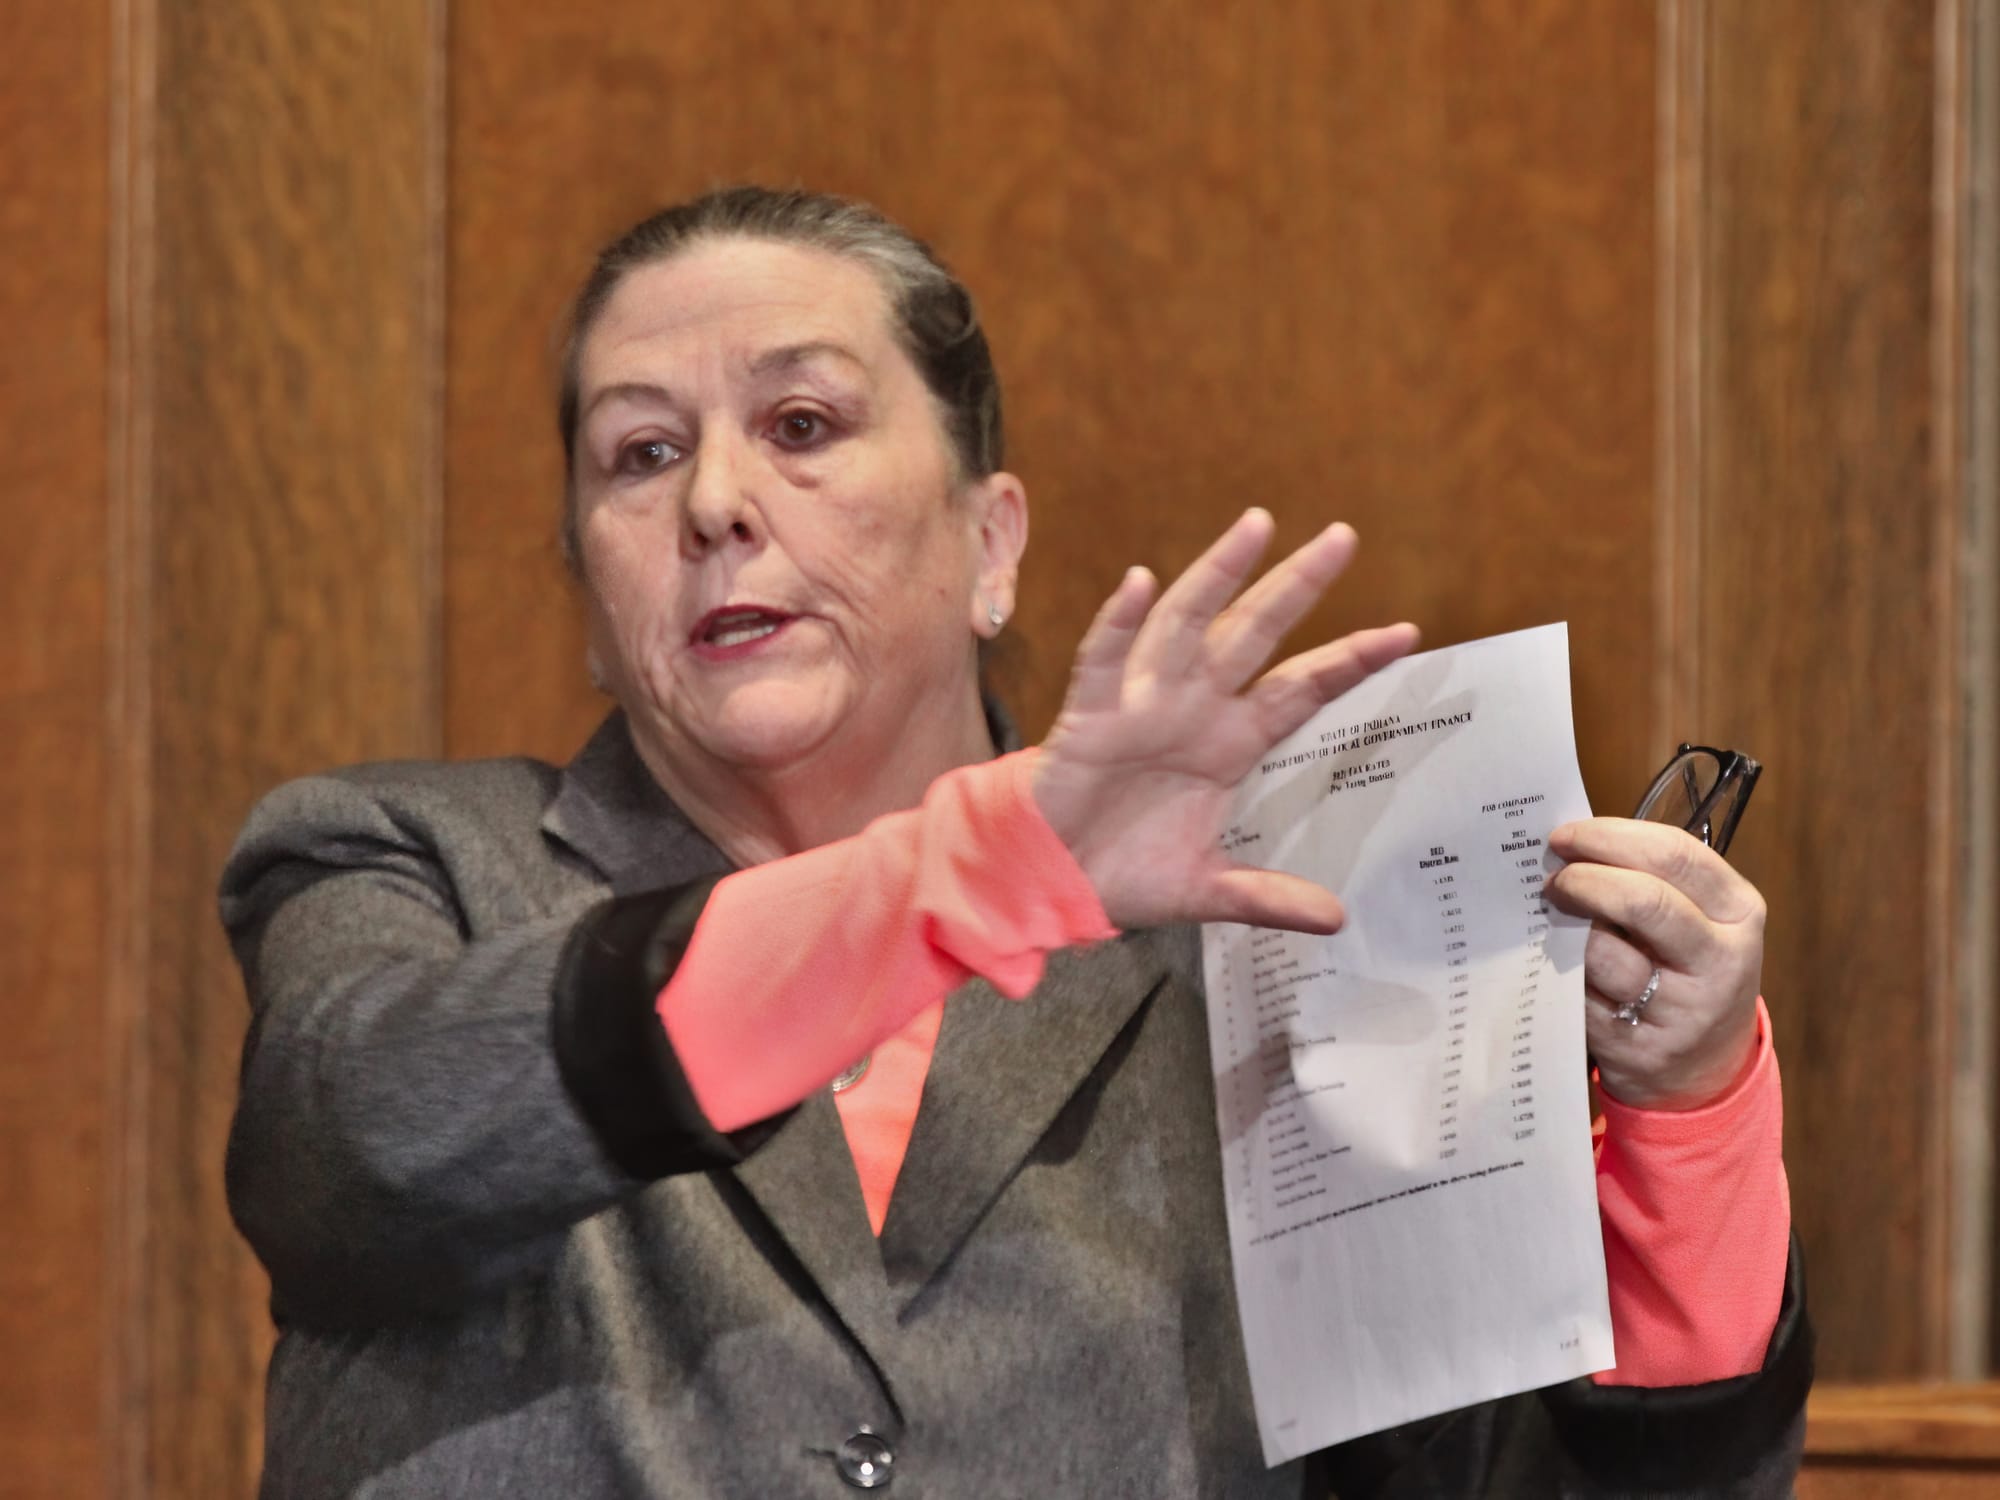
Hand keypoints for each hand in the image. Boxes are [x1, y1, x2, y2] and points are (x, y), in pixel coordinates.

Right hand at [1033, 509, 1419, 932]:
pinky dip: (1118, 624)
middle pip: (1254, 634)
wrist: (1049, 880)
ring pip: (1185, 625)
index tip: (1404, 635)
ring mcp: (1141, 704)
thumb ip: (1267, 897)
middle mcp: (1192, 709)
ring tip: (1256, 528)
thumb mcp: (1207, 891)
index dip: (1347, 661)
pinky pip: (1104, 662)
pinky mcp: (1089, 717)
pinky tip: (1138, 583)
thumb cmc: (1122, 869)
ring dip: (1218, 576)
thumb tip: (1337, 920)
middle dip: (1296, 587)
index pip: (1300, 691)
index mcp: (1229, 743)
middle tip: (1341, 538)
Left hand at [1544, 818, 1766, 1109]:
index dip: (1609, 838)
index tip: (1566, 836)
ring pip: (1603, 953)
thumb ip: (1650, 878)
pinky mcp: (1638, 1048)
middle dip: (1584, 879)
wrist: (1703, 1069)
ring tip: (1551, 920)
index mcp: (1738, 911)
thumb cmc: (1687, 970)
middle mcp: (1720, 960)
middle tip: (1553, 878)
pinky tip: (1556, 963)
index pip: (1673, 854)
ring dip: (1563, 930)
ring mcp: (1681, 1010)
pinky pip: (1580, 996)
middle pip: (1642, 901)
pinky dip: (1558, 973)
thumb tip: (1570, 846)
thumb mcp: (1697, 919)